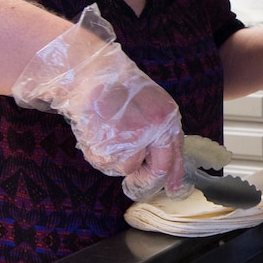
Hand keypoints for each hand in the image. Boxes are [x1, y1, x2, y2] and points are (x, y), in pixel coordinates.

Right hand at [13, 5, 184, 200]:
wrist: (86, 73)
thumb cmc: (114, 86)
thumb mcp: (149, 102)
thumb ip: (158, 129)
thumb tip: (161, 162)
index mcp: (167, 116)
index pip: (176, 153)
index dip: (174, 175)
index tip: (172, 190)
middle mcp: (156, 128)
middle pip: (157, 170)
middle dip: (145, 182)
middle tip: (134, 184)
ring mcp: (135, 137)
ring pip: (127, 167)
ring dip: (116, 159)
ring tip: (106, 133)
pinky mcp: (112, 145)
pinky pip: (108, 162)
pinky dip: (100, 154)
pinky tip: (96, 134)